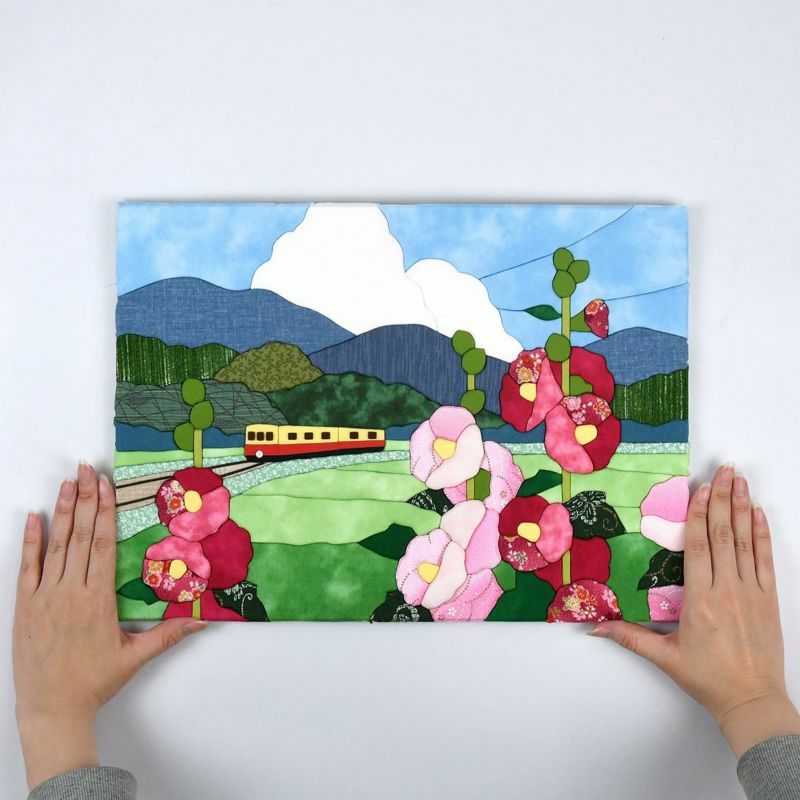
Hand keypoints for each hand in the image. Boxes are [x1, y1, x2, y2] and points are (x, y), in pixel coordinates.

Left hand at [13, 462, 206, 789]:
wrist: (52, 709)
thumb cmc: (94, 682)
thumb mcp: (135, 656)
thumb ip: (168, 634)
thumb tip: (202, 620)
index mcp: (98, 599)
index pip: (102, 544)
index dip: (104, 512)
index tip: (105, 487)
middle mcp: (71, 591)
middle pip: (80, 536)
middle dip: (84, 499)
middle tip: (86, 470)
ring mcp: (45, 597)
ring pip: (55, 545)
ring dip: (61, 512)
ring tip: (66, 483)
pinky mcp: (24, 607)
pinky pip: (27, 567)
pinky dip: (29, 541)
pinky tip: (33, 518)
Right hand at [591, 464, 799, 756]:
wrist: (751, 700)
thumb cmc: (708, 678)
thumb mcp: (664, 657)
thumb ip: (629, 636)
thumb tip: (595, 626)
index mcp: (700, 599)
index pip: (697, 545)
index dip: (698, 513)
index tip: (701, 488)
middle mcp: (727, 589)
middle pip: (722, 534)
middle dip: (723, 499)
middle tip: (725, 471)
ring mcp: (751, 592)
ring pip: (745, 541)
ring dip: (743, 508)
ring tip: (742, 482)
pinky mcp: (769, 600)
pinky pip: (765, 560)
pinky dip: (762, 535)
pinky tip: (759, 514)